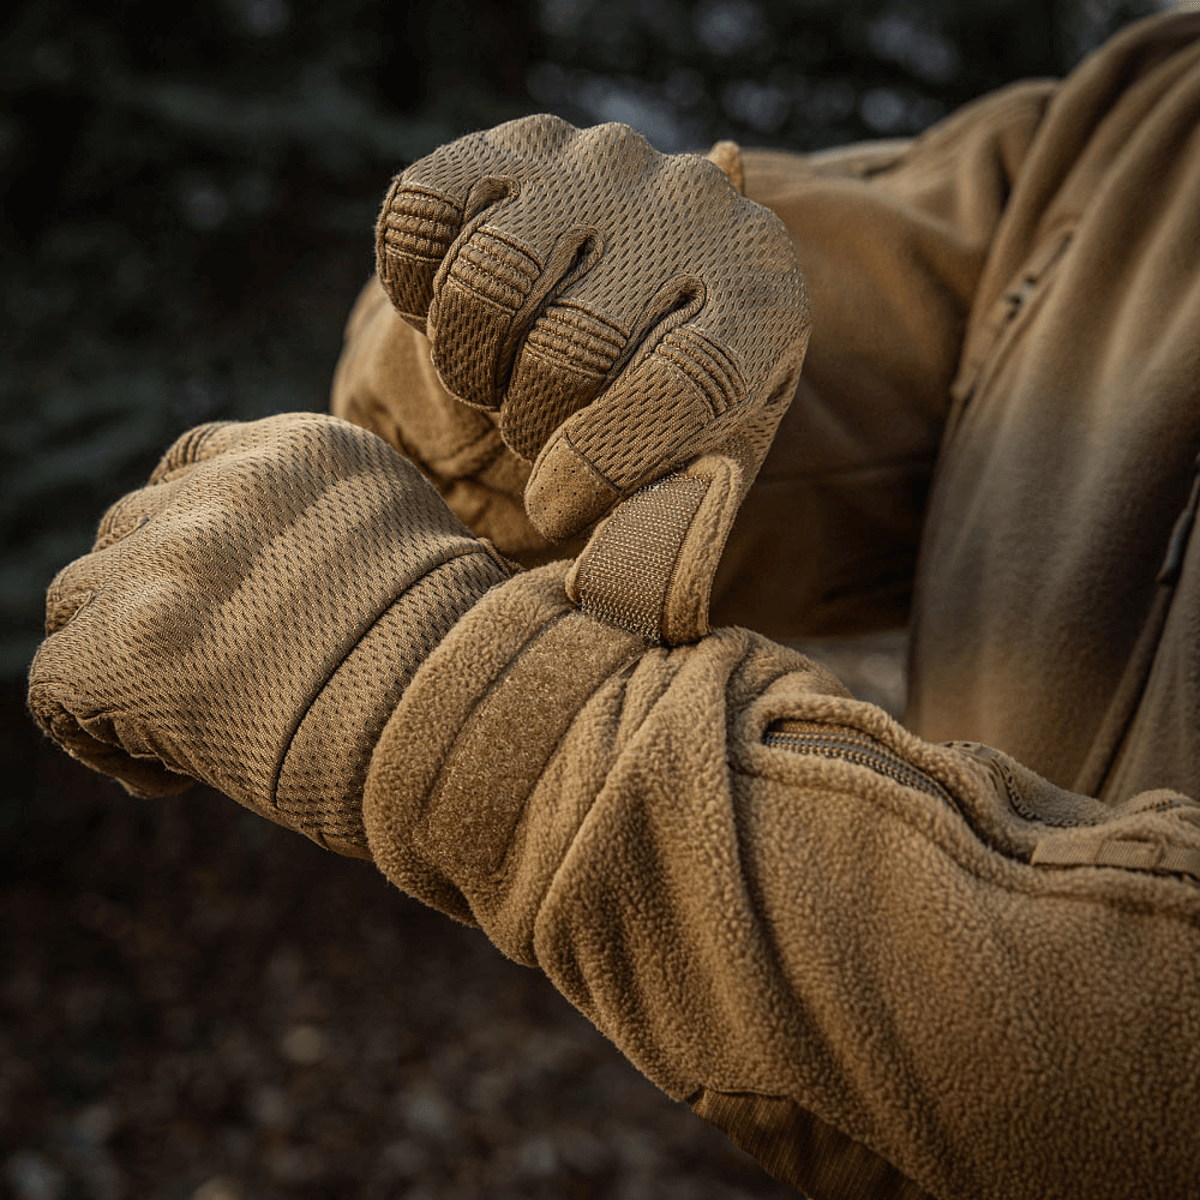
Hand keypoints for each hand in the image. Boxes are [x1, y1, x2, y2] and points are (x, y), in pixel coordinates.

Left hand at [28, 415, 509, 856]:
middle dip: (157, 600)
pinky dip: (98, 734)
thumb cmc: (456, 667)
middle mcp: (227, 487)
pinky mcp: (124, 643)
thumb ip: (327, 533)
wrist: (458, 724)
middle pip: (130, 530)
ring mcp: (170, 560)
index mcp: (304, 450)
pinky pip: (56, 683)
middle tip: (218, 677)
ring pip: (77, 598)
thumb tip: (276, 586)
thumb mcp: (407, 555)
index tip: (223, 602)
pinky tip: (171, 770)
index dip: (190, 534)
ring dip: (118, 656)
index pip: (191, 466)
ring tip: (186, 725)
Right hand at [376, 114, 809, 539]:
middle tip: (535, 431)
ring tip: (500, 381)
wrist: (615, 309)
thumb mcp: (687, 475)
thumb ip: (667, 533)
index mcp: (762, 297)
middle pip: (573, 343)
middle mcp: (688, 206)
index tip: (556, 508)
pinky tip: (455, 320)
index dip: (608, 465)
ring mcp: (594, 162)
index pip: (690, 381)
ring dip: (472, 364)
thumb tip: (618, 595)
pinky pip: (417, 222)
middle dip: (532, 421)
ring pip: (486, 281)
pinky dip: (414, 294)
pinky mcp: (501, 147)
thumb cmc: (658, 418)